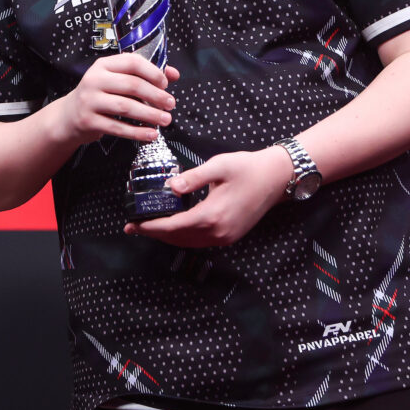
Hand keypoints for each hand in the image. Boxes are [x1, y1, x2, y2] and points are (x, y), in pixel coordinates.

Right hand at [56, 55, 178, 146]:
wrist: (68, 116)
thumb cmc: (100, 95)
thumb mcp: (117, 80)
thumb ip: (144, 75)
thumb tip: (174, 74)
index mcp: (104, 65)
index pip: (132, 62)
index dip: (152, 72)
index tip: (165, 84)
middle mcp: (94, 80)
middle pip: (132, 85)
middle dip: (155, 96)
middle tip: (170, 104)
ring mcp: (89, 101)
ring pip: (126, 107)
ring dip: (150, 114)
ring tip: (166, 120)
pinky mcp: (88, 121)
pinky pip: (117, 127)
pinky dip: (137, 132)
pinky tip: (152, 134)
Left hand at [124, 146, 293, 247]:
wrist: (277, 177)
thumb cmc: (248, 168)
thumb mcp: (218, 166)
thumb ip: (192, 177)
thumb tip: (170, 186)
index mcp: (212, 215)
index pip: (172, 227)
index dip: (150, 227)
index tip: (132, 224)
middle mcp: (218, 232)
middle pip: (178, 239)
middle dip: (154, 234)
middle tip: (133, 226)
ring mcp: (225, 237)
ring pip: (188, 243)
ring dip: (168, 237)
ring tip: (150, 227)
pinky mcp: (230, 236)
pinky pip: (200, 242)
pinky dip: (183, 237)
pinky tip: (175, 227)